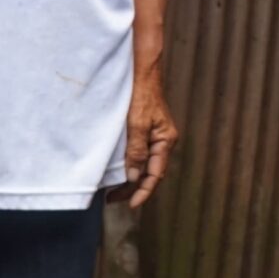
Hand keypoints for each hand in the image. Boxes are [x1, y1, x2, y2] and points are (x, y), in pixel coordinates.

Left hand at [119, 73, 178, 207]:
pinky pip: (140, 154)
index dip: (144, 191)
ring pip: (144, 164)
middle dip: (134, 188)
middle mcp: (163, 141)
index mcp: (165, 140)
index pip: (156, 174)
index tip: (131, 205)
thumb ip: (137, 150)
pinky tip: (119, 170)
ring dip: (131, 178)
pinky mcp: (146, 130)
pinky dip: (130, 165)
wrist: (142, 72)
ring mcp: (155, 136)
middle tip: (113, 199)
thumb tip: (134, 176)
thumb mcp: (138, 124)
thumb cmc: (142, 95)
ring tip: (113, 190)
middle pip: (150, 172)